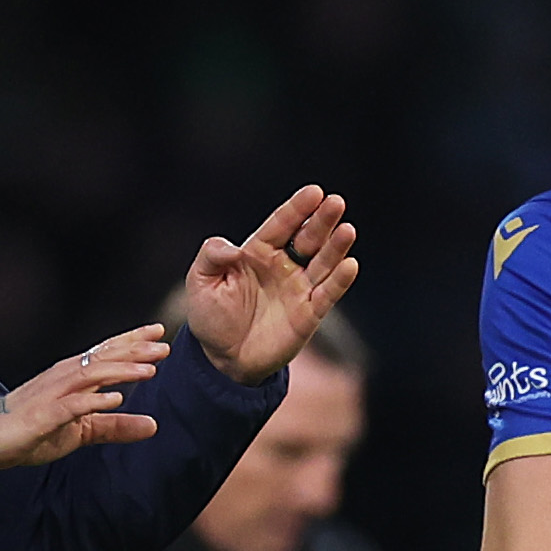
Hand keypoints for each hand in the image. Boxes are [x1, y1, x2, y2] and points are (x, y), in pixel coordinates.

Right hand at [0, 327, 168, 469]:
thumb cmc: (35, 428)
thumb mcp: (82, 430)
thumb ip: (115, 426)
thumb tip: (153, 426)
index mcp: (73, 376)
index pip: (106, 353)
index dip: (133, 342)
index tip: (160, 333)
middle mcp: (64, 378)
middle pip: (103, 358)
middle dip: (134, 351)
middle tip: (163, 345)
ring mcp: (52, 394)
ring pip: (90, 376)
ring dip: (120, 372)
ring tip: (148, 370)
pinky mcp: (42, 415)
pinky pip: (71, 405)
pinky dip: (94, 401)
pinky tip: (115, 399)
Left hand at [182, 186, 360, 384]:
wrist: (222, 359)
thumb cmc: (211, 317)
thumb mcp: (200, 282)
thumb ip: (212, 256)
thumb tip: (234, 248)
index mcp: (258, 253)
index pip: (281, 225)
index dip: (297, 209)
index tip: (314, 192)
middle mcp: (283, 267)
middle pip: (307, 238)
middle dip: (322, 221)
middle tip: (336, 202)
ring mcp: (298, 290)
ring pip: (323, 263)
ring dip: (336, 247)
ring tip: (347, 230)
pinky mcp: (309, 315)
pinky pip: (327, 295)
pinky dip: (339, 281)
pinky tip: (349, 265)